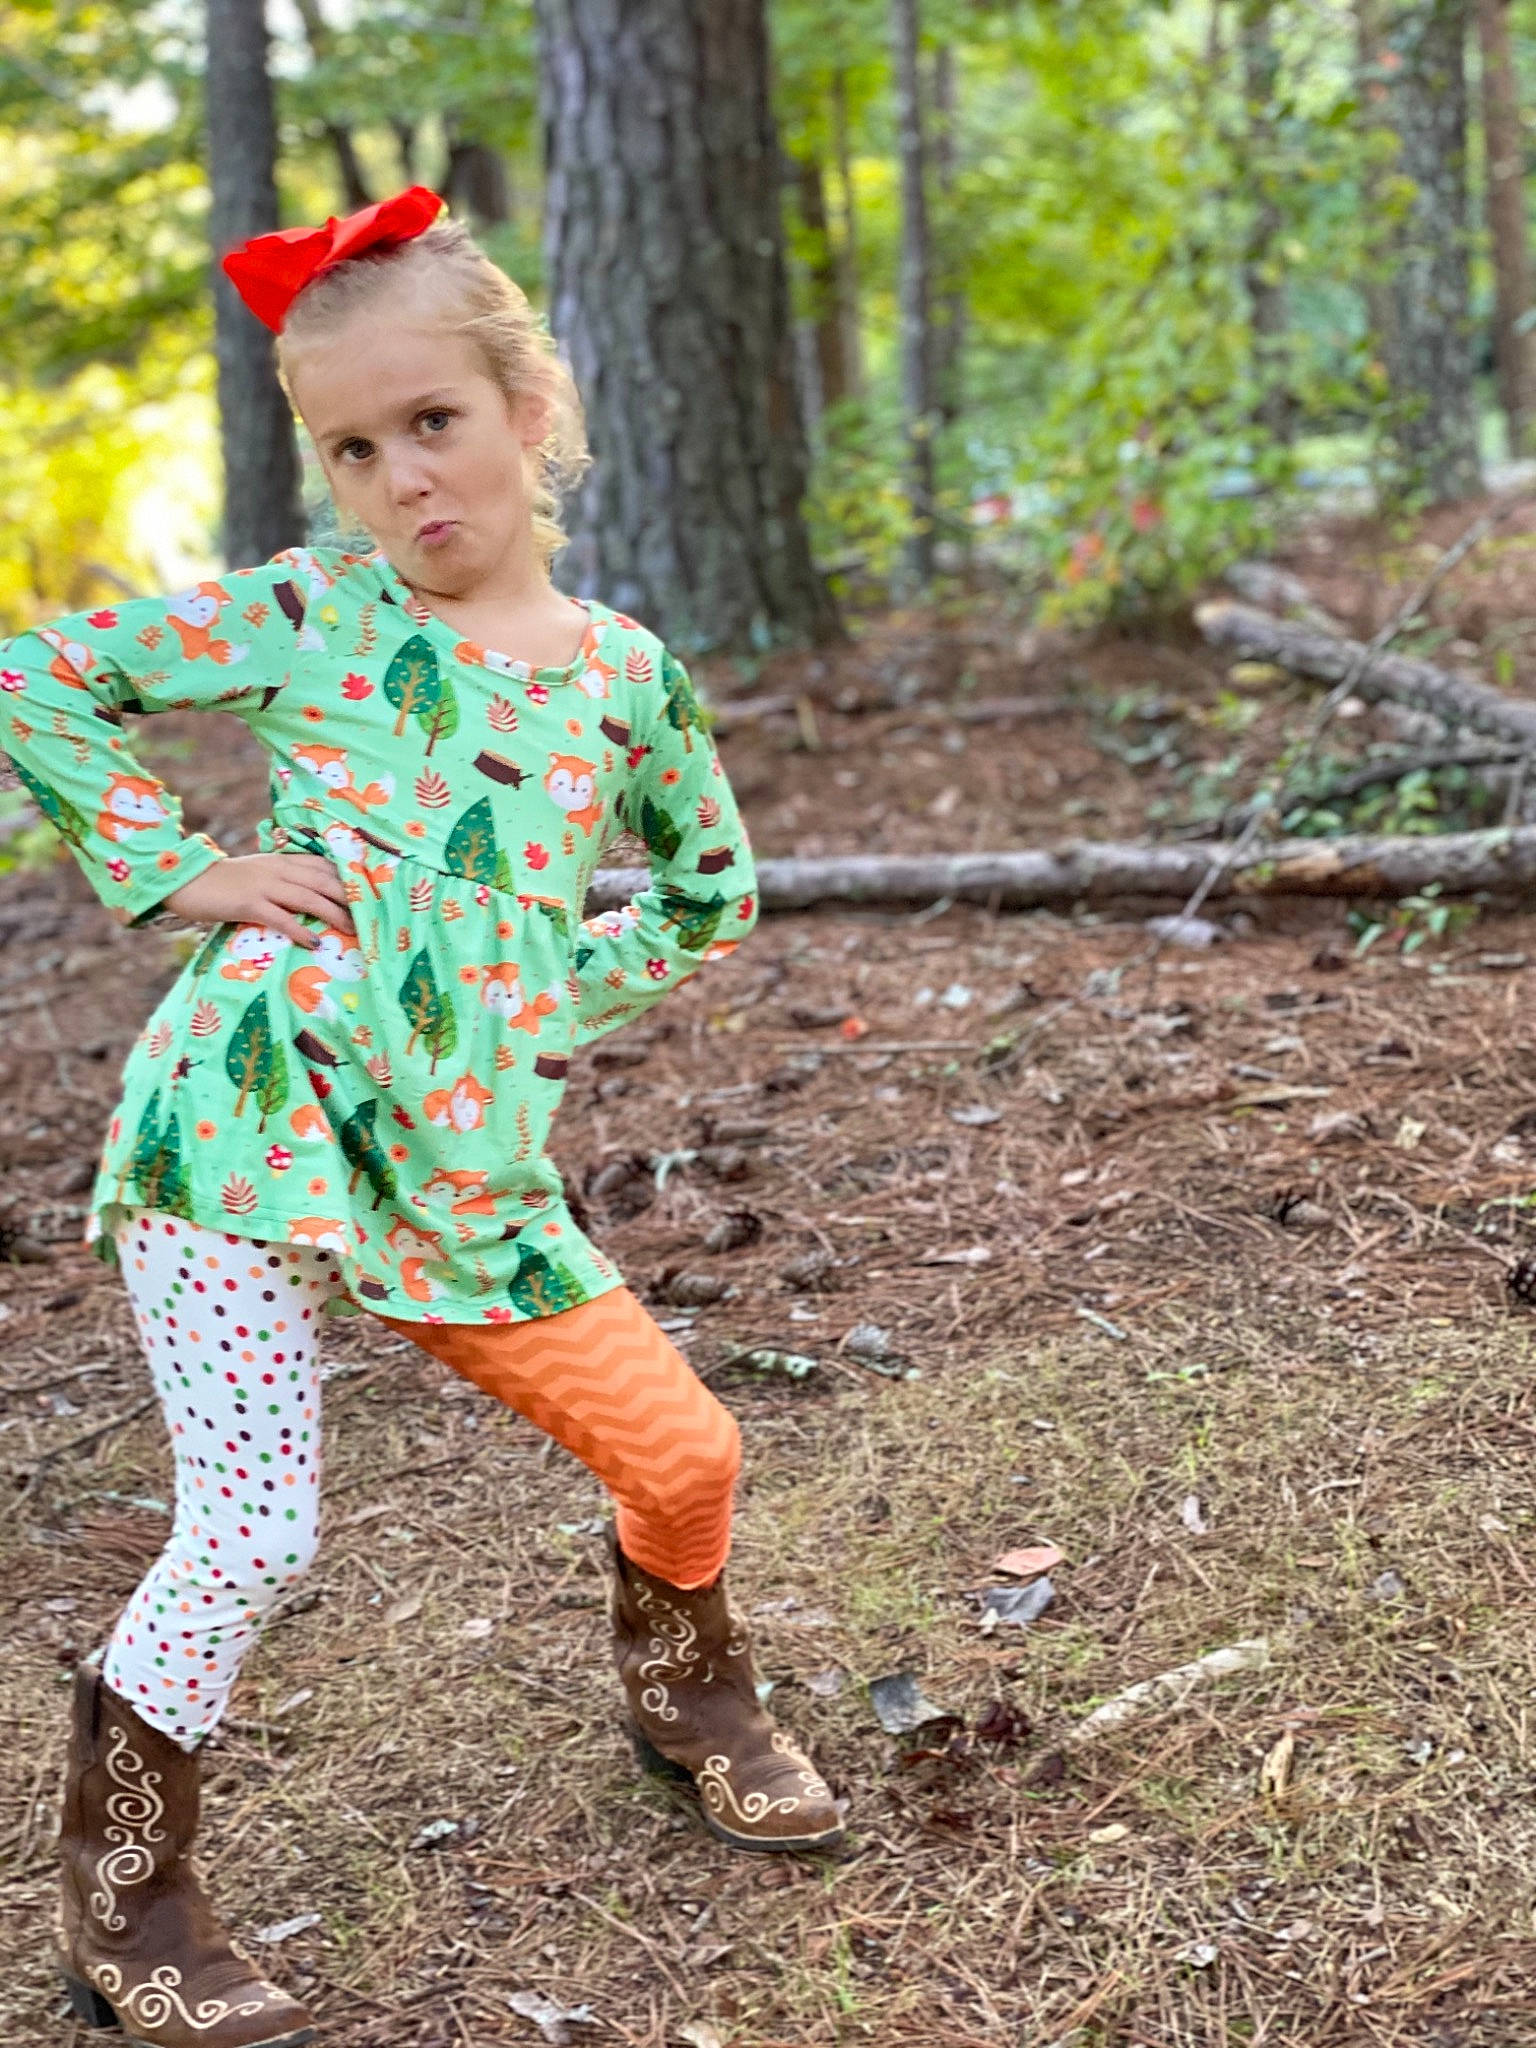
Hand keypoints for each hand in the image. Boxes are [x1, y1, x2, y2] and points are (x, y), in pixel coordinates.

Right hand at [164, 854, 355, 948]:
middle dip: (350, 899)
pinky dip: (300, 930)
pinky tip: (314, 943)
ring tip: (353, 930)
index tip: (368, 896)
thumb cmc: (223, 882)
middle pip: (324, 882)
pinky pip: (280, 917)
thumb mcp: (258, 873)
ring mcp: (264, 886)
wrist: (186, 880)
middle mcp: (278, 870)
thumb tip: (310, 895)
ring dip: (334, 915)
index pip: (324, 867)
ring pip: (309, 898)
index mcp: (282, 861)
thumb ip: (283, 879)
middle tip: (370, 918)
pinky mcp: (249, 904)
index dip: (348, 881)